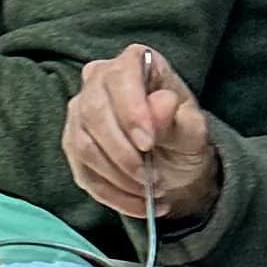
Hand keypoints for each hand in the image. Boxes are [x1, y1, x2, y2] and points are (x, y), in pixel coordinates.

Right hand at [63, 48, 217, 223]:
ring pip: (84, 146)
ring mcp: (80, 111)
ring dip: (118, 178)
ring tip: (150, 193)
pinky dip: (112, 194)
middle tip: (152, 179)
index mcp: (134, 62)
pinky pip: (82, 172)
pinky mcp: (72, 143)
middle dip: (123, 154)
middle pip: (94, 113)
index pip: (121, 79)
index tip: (148, 144)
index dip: (131, 112)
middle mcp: (98, 78)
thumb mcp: (193, 128)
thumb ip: (178, 117)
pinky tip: (138, 204)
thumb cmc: (183, 134)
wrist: (172, 162)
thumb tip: (161, 104)